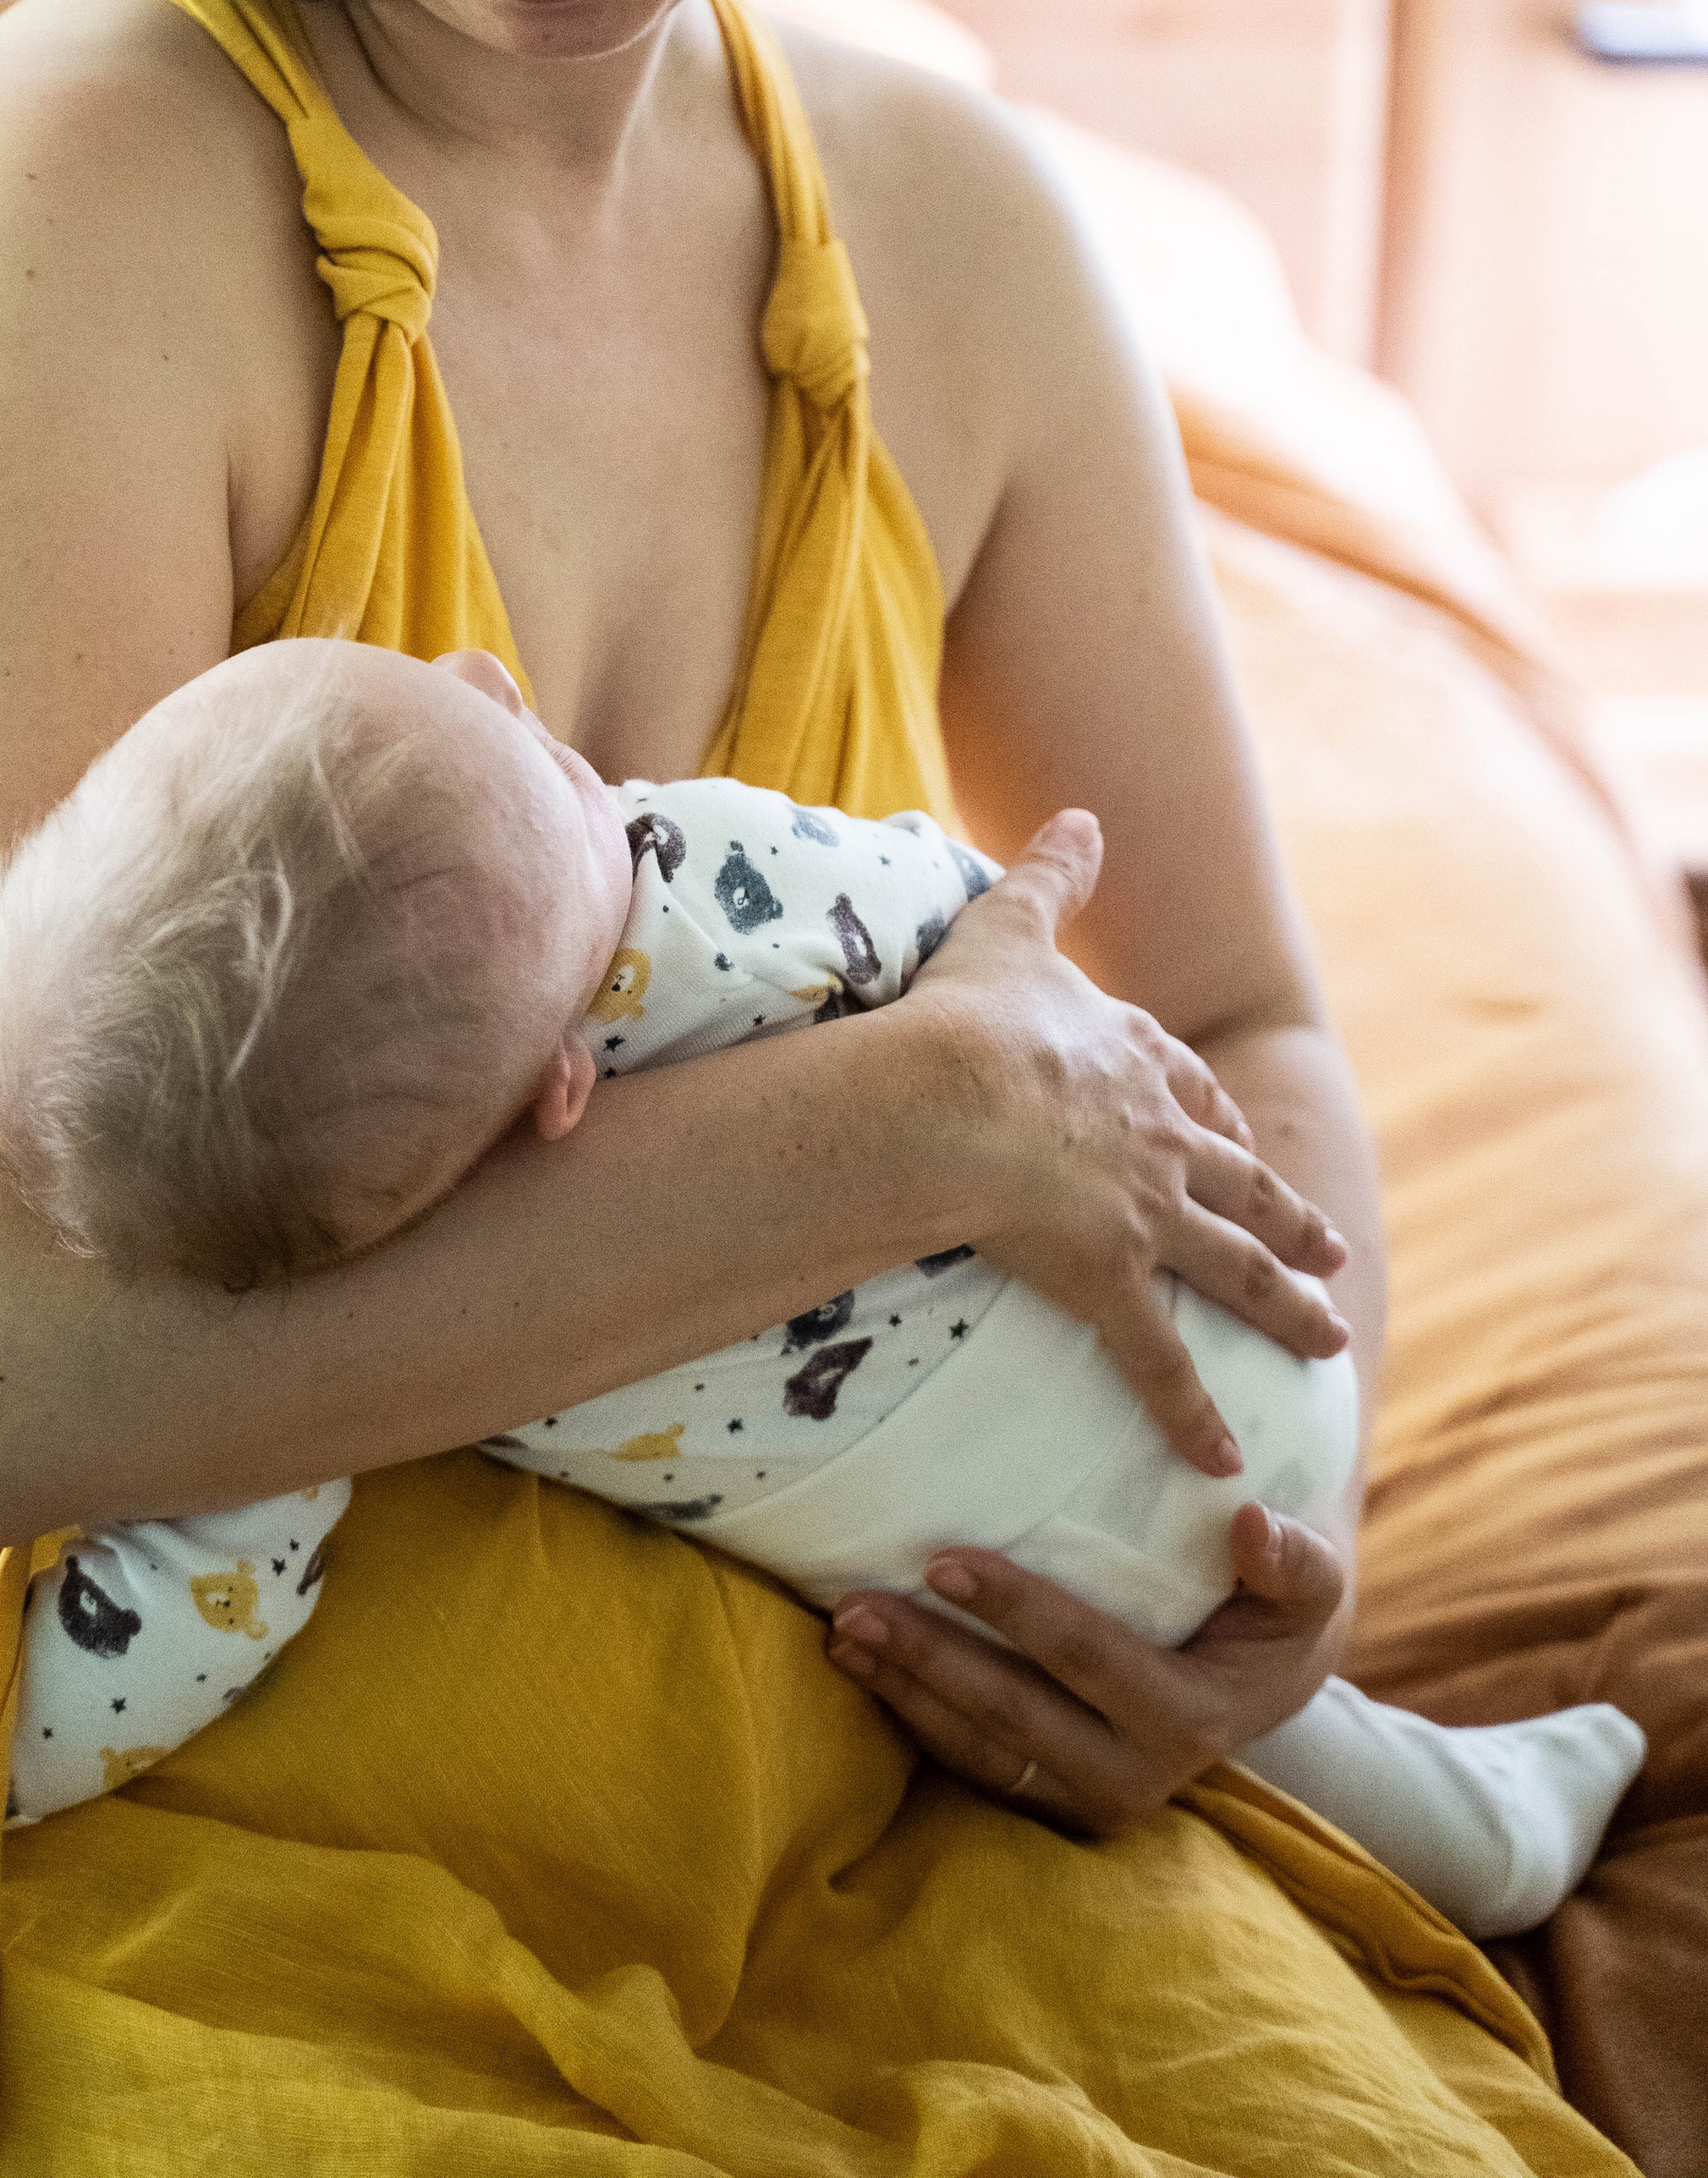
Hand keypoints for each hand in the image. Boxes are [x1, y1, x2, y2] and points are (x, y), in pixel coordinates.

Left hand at [828, 1504, 1348, 1829]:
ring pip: (980, 1751)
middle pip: (1012, 1715)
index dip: (1014, 1609)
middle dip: (928, 1660)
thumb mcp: (1311, 1582)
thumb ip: (1292, 1559)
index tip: (942, 1559)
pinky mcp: (1056, 1797)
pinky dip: (914, 1721)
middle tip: (853, 1606)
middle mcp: (1136, 1774)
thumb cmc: (1280, 1608)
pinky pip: (974, 1767)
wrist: (1272, 1678)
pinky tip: (862, 1672)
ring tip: (841, 1635)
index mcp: (1192, 1717)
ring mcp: (1090, 1795)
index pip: (1085, 1657)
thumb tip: (1251, 1523)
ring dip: (904, 1693)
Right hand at [908, 809, 1349, 1473]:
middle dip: (1287, 1219)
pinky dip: (1194, 1413)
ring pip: (1237, 1269)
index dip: (1219, 1119)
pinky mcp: (1114, 1279)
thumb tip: (1083, 817)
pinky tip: (1225, 1460)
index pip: (1195, 1093)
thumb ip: (1052, 875)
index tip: (1240, 1137)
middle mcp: (1163, 1140)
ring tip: (1329, 1343)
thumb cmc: (968, 1015)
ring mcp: (1148, 1213)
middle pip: (1243, 1185)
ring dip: (1285, 1308)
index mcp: (1136, 1062)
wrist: (950, 1094)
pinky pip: (1161, 1362)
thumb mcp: (1010, 926)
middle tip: (1328, 1252)